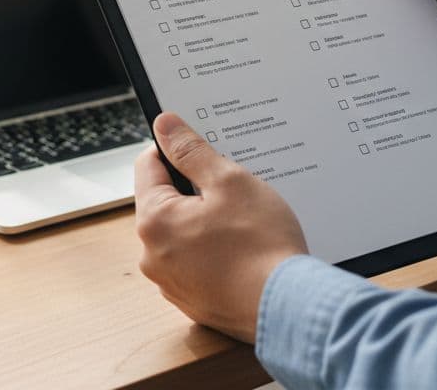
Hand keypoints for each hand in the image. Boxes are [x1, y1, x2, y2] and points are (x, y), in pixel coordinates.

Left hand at [134, 113, 307, 342]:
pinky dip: (214, 251)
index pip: (148, 165)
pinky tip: (243, 249)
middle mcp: (152, 256)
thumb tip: (165, 126)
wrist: (288, 309)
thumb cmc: (262, 246)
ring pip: (182, 234)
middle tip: (232, 188)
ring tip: (243, 222)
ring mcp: (172, 283)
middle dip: (194, 188)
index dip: (174, 149)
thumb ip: (192, 151)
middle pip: (165, 201)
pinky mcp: (193, 300)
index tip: (198, 146)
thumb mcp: (230, 181)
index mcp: (154, 221)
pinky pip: (196, 262)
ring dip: (205, 221)